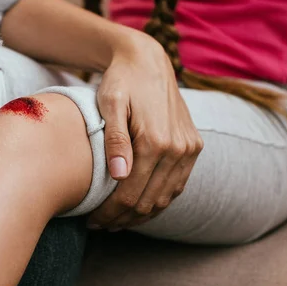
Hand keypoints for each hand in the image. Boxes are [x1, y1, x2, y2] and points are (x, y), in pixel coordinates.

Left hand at [87, 28, 203, 230]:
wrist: (147, 60)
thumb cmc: (120, 82)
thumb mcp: (110, 104)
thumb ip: (115, 140)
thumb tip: (119, 176)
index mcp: (156, 140)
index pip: (131, 193)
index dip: (110, 212)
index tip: (92, 220)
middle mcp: (178, 148)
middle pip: (149, 200)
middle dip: (123, 218)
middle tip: (100, 225)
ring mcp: (189, 148)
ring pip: (166, 197)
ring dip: (142, 214)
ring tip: (117, 221)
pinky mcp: (194, 145)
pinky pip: (178, 184)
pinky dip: (160, 200)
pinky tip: (141, 205)